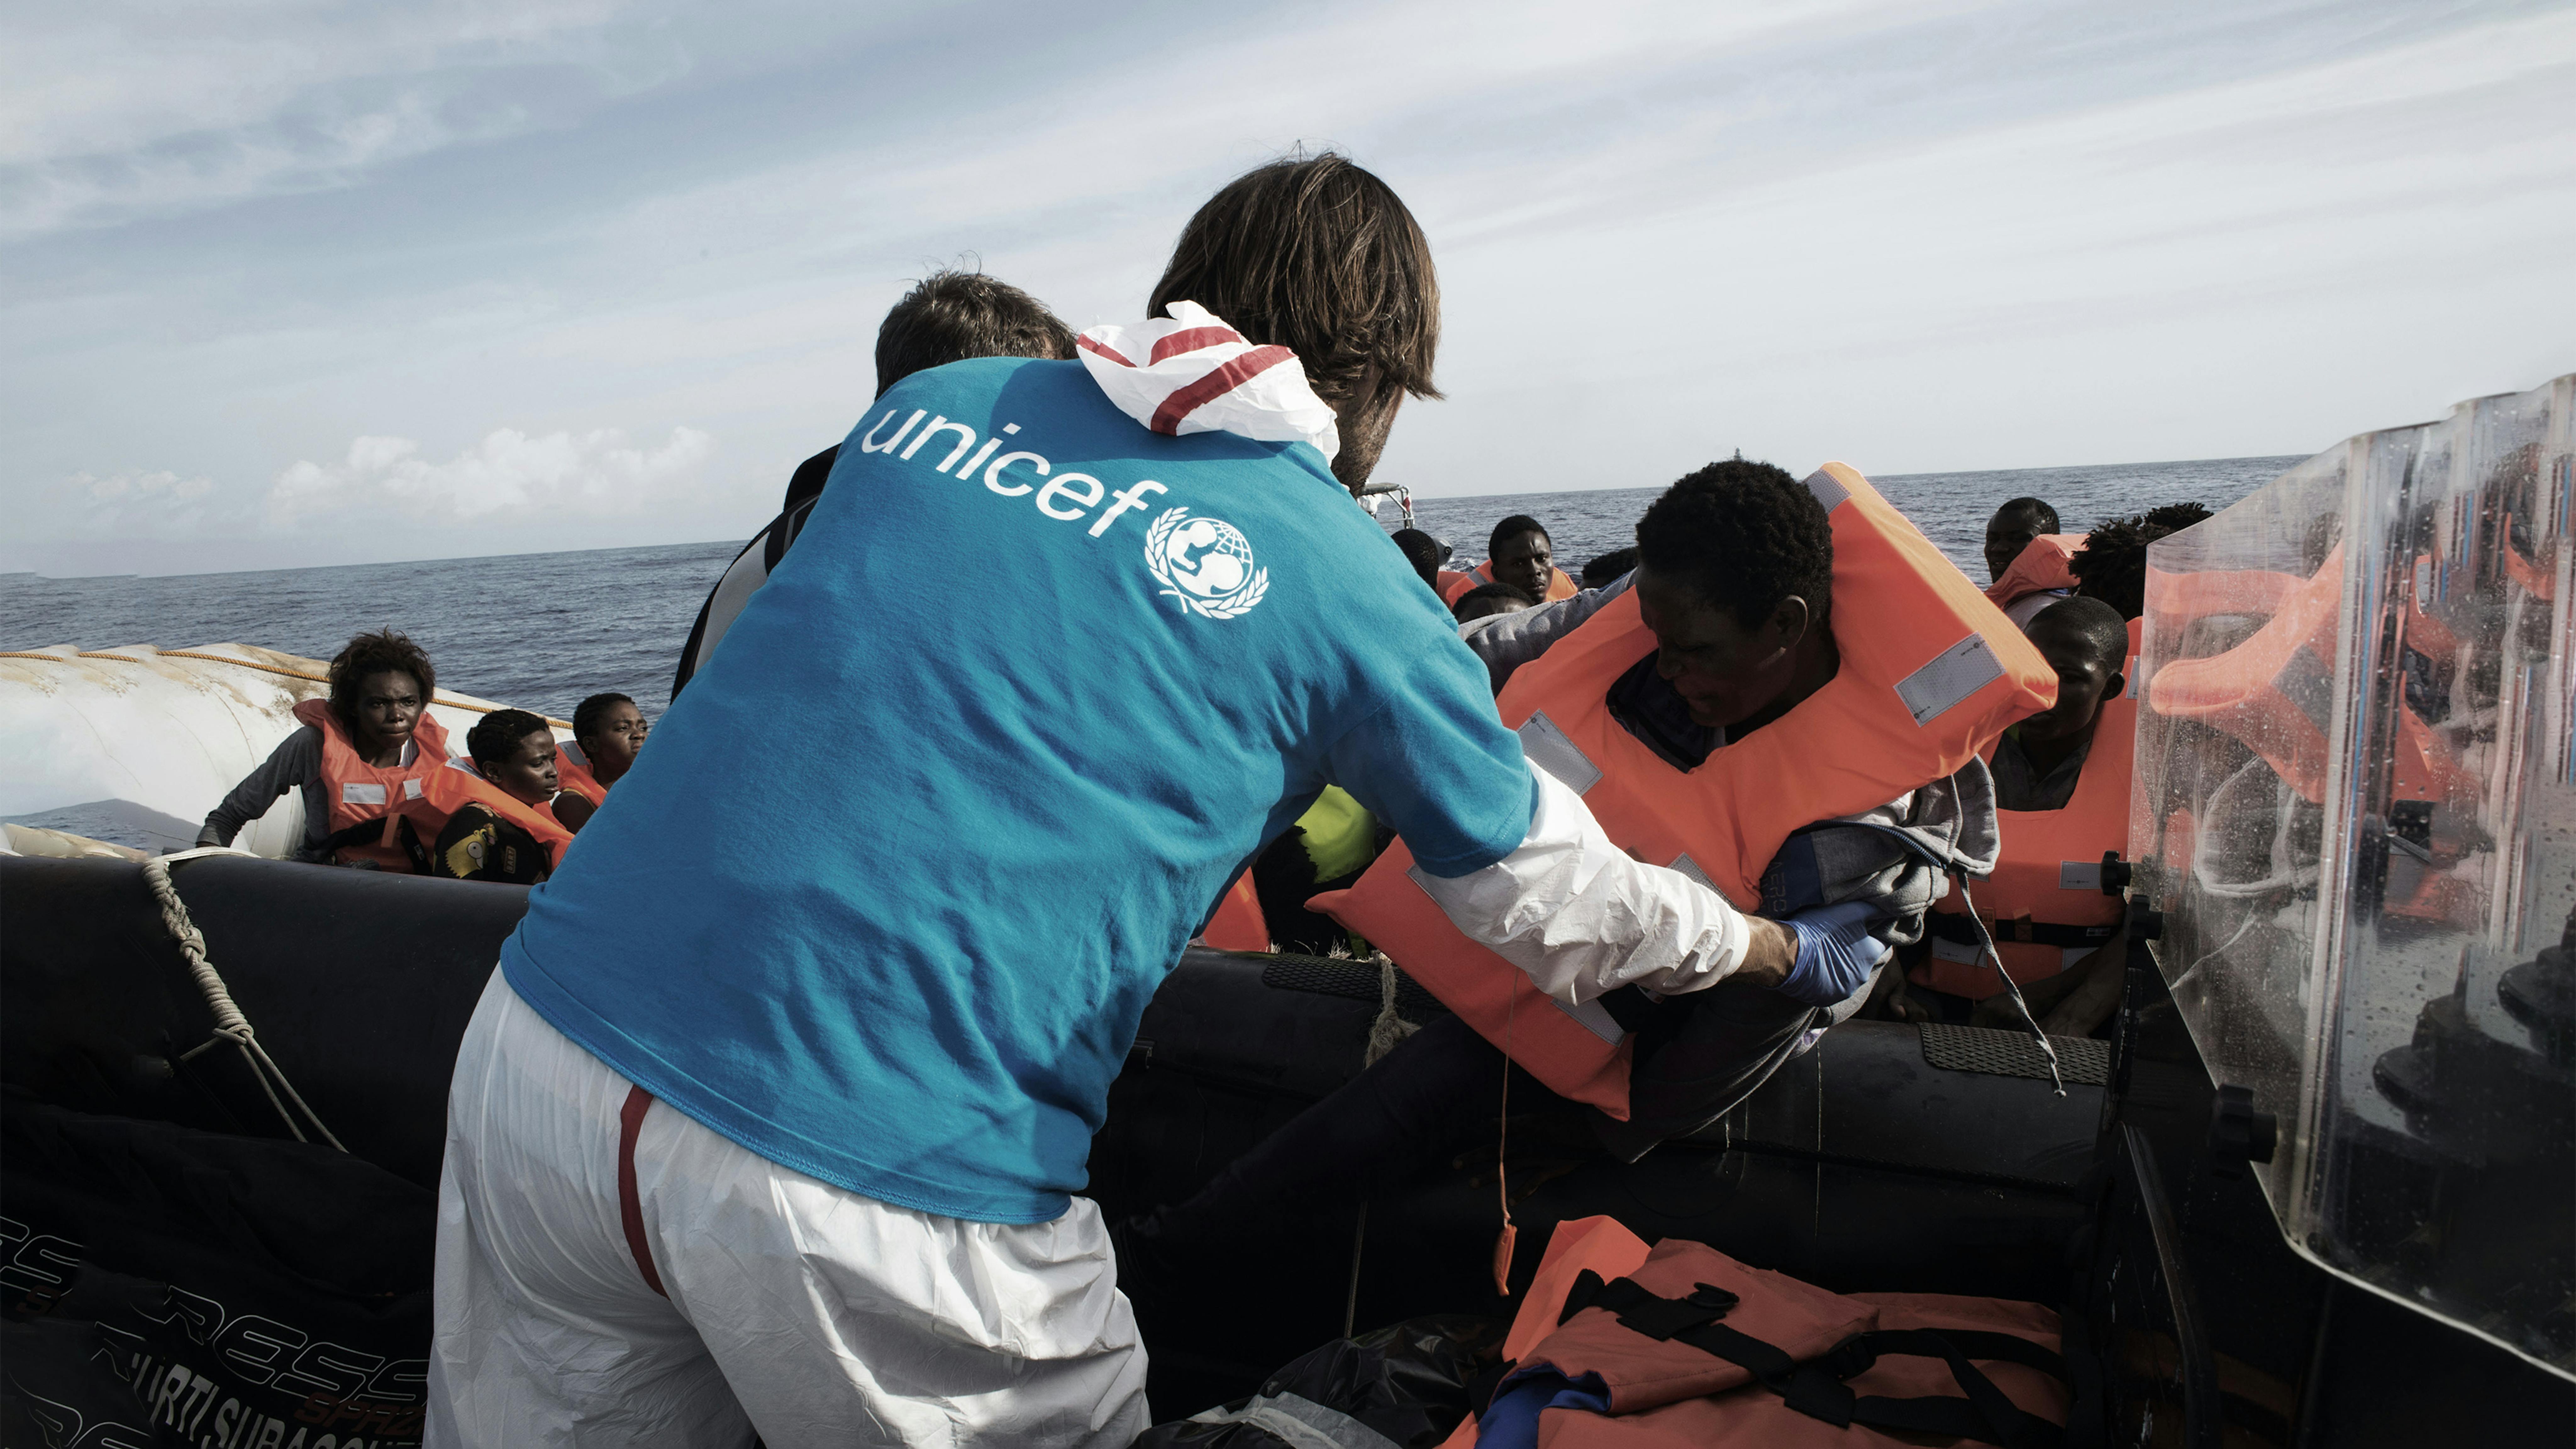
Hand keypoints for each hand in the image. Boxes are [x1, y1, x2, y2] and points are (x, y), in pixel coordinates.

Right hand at [1776, 899, 1890, 1006]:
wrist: (1787, 953)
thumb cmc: (1818, 929)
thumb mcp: (1849, 911)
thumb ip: (1872, 910)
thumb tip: (1888, 907)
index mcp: (1871, 954)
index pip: (1883, 941)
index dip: (1874, 931)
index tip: (1863, 924)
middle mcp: (1863, 976)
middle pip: (1863, 959)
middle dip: (1855, 949)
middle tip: (1837, 936)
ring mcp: (1844, 990)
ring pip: (1847, 974)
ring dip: (1840, 964)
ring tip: (1823, 951)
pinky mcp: (1825, 999)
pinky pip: (1830, 986)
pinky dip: (1825, 977)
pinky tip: (1814, 965)